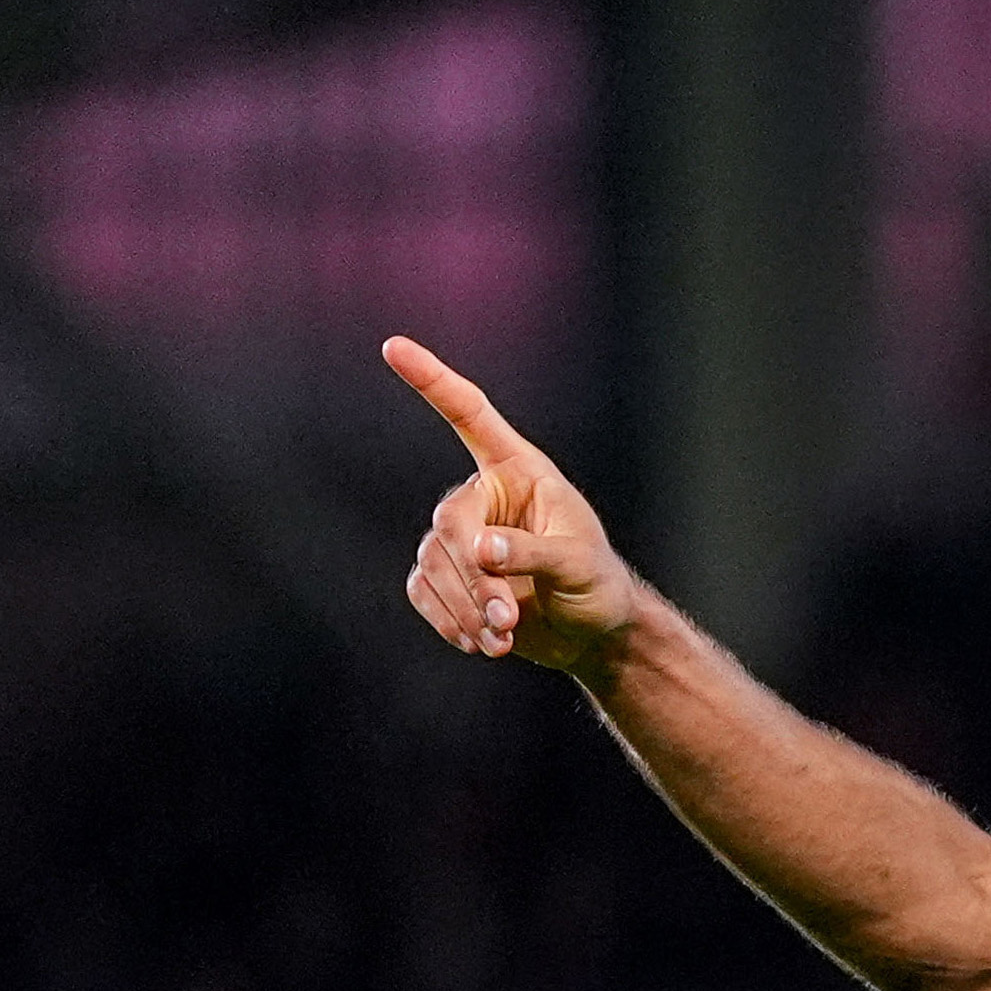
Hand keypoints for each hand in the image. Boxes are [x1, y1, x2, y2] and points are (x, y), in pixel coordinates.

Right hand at [386, 335, 644, 679]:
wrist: (592, 634)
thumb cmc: (597, 585)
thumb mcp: (579, 564)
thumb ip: (533, 551)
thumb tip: (481, 549)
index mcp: (518, 470)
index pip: (470, 415)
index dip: (432, 381)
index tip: (393, 346)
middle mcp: (483, 496)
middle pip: (451, 523)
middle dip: (474, 576)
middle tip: (506, 620)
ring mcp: (460, 537)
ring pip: (435, 563)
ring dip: (465, 607)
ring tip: (502, 641)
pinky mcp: (447, 579)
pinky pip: (425, 592)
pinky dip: (449, 621)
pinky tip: (481, 645)